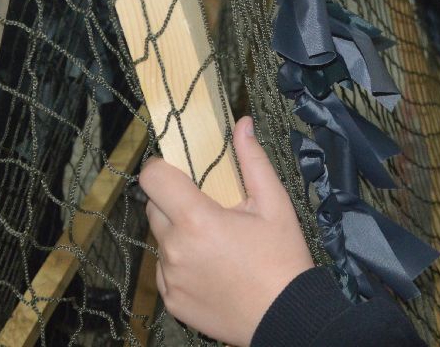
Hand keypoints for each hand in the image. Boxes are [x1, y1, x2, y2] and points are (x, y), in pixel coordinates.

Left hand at [140, 117, 314, 346]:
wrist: (286, 316)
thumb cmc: (283, 257)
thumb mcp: (274, 203)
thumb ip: (252, 160)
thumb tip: (242, 124)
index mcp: (196, 219)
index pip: (153, 178)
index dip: (163, 167)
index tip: (181, 171)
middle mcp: (174, 249)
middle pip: (155, 208)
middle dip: (176, 202)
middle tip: (210, 210)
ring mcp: (170, 278)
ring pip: (162, 240)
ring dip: (179, 234)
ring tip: (216, 244)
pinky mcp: (172, 301)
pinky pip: (167, 271)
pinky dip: (182, 264)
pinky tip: (213, 269)